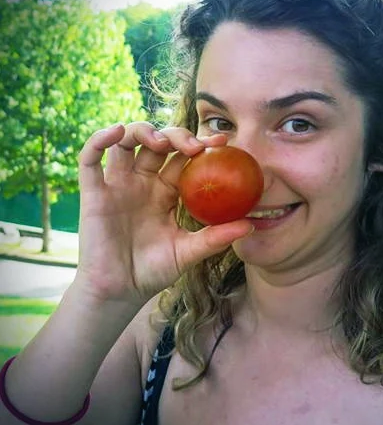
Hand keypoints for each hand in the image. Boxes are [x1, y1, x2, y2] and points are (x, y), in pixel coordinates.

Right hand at [75, 122, 252, 305]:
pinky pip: (90, 159)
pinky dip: (100, 140)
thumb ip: (215, 237)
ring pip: (125, 142)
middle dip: (176, 136)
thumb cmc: (154, 271)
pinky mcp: (93, 193)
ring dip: (142, 131)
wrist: (120, 292)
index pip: (184, 158)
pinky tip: (116, 131)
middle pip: (157, 143)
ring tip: (160, 142)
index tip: (224, 142)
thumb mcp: (188, 252)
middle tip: (195, 147)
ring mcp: (118, 185)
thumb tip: (250, 225)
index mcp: (166, 191)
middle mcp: (143, 182)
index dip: (201, 145)